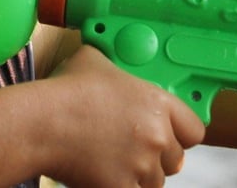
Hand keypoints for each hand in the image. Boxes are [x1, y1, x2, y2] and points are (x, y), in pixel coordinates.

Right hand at [44, 46, 204, 186]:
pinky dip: (122, 186)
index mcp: (157, 103)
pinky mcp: (122, 187)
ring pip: (155, 181)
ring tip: (115, 162)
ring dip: (140, 175)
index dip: (181, 133)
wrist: (41, 124)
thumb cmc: (64, 91)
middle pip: (175, 159)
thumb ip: (113, 66)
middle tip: (134, 150)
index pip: (195, 130)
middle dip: (157, 156)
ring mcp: (141, 165)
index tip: (169, 135)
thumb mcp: (93, 61)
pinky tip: (106, 176)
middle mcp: (157, 136)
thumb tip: (108, 63)